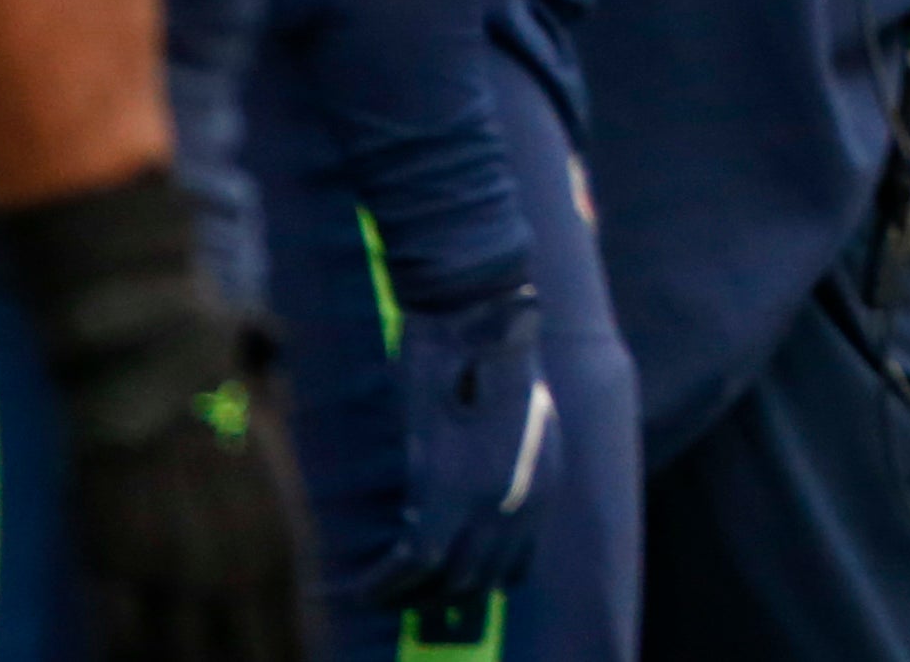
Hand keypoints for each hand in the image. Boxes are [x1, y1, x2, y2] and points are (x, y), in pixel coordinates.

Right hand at [1, 173, 313, 661]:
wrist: (145, 345)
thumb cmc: (212, 373)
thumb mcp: (268, 422)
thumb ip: (273, 461)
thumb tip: (278, 440)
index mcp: (279, 530)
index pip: (293, 630)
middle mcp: (231, 560)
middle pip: (243, 656)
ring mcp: (168, 564)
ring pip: (178, 657)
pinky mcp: (108, 557)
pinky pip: (117, 634)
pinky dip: (124, 657)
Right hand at [364, 286, 557, 610]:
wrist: (479, 314)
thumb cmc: (490, 348)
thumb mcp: (519, 410)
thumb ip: (507, 456)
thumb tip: (477, 483)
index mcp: (544, 480)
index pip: (514, 565)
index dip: (475, 580)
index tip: (441, 580)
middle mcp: (526, 501)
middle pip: (480, 580)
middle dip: (438, 595)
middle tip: (400, 593)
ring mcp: (489, 501)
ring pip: (447, 580)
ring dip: (409, 595)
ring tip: (378, 594)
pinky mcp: (446, 492)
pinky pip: (416, 561)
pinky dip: (386, 583)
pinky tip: (364, 588)